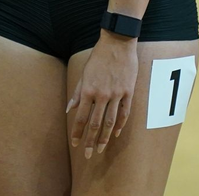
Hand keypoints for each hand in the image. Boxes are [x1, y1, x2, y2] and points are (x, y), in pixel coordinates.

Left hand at [67, 32, 138, 157]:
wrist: (117, 44)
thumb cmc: (98, 59)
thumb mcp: (83, 74)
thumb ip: (77, 93)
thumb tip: (69, 110)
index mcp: (88, 90)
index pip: (81, 117)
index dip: (78, 132)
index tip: (75, 144)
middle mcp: (101, 95)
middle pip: (95, 123)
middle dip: (90, 140)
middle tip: (88, 155)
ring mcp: (116, 94)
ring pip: (110, 121)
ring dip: (104, 137)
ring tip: (100, 149)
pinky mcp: (128, 92)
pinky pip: (124, 113)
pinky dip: (120, 125)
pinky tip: (114, 134)